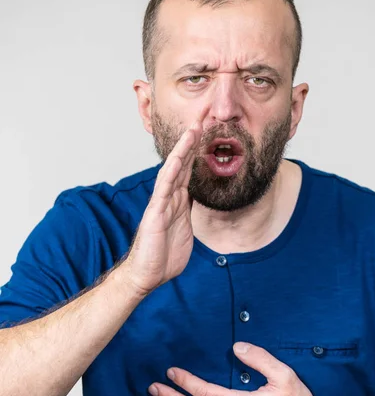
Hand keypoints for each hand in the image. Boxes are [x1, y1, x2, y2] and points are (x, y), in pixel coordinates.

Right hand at [125, 106, 207, 296]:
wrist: (147, 275)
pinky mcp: (155, 213)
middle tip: (200, 120)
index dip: (196, 152)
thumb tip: (196, 196)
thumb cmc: (163, 255)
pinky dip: (171, 172)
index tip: (206, 133)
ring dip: (183, 150)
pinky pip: (164, 189)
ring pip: (173, 171)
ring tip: (192, 131)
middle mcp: (168, 198)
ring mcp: (161, 203)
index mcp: (177, 201)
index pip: (187, 171)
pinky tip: (178, 158)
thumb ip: (188, 210)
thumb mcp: (184, 228)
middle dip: (191, 143)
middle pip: (181, 164)